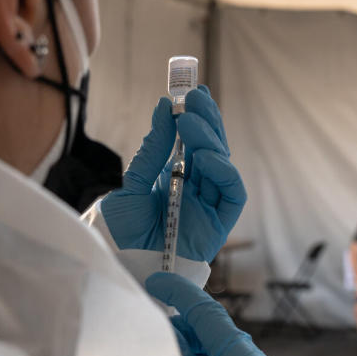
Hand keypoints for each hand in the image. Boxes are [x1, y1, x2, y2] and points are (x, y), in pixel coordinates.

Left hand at [101, 86, 245, 262]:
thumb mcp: (132, 183)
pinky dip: (225, 172)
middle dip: (207, 121)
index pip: (193, 143)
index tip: (191, 91)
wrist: (123, 264)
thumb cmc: (124, 230)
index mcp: (175, 178)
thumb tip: (163, 108)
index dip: (197, 117)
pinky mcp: (219, 223)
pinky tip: (207, 156)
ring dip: (211, 139)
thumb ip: (152, 151)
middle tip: (194, 97)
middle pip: (212, 149)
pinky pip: (233, 194)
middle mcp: (195, 189)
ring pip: (223, 165)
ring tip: (191, 121)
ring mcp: (209, 205)